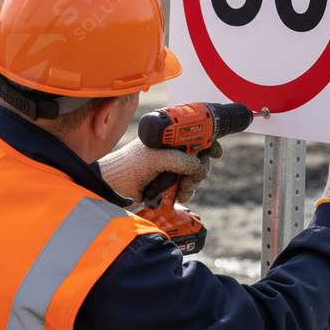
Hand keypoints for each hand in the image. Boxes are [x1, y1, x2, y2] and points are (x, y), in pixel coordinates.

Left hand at [98, 139, 222, 204]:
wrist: (112, 188)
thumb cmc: (129, 166)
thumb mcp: (157, 158)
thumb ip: (181, 161)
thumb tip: (200, 167)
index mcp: (167, 137)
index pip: (195, 134)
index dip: (208, 141)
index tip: (216, 152)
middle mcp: (170, 150)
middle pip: (199, 156)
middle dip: (200, 168)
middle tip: (192, 177)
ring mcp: (169, 167)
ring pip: (194, 174)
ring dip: (192, 183)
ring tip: (182, 188)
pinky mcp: (167, 184)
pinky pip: (186, 187)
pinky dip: (186, 192)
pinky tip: (178, 196)